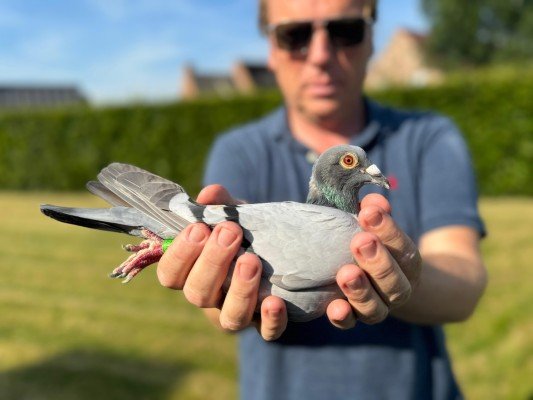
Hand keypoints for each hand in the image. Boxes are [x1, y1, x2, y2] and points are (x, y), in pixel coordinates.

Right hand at [156, 185, 287, 340]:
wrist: (284, 255)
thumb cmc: (247, 237)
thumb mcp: (234, 217)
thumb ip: (221, 205)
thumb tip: (210, 194)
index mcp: (194, 273)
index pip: (170, 275)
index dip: (179, 255)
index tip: (198, 228)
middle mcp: (212, 299)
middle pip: (198, 293)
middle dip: (212, 262)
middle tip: (230, 232)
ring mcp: (239, 315)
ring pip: (230, 317)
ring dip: (239, 290)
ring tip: (251, 259)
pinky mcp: (268, 324)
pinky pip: (267, 332)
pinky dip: (271, 320)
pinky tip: (275, 301)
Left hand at [327, 194, 421, 328]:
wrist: (384, 280)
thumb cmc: (375, 241)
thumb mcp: (378, 224)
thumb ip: (375, 213)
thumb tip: (372, 199)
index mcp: (408, 264)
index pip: (404, 249)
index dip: (388, 230)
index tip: (369, 212)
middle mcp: (397, 290)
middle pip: (394, 282)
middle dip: (377, 262)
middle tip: (360, 241)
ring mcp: (377, 307)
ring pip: (375, 308)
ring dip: (360, 291)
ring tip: (346, 273)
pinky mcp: (354, 317)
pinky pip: (350, 323)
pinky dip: (343, 317)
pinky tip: (334, 307)